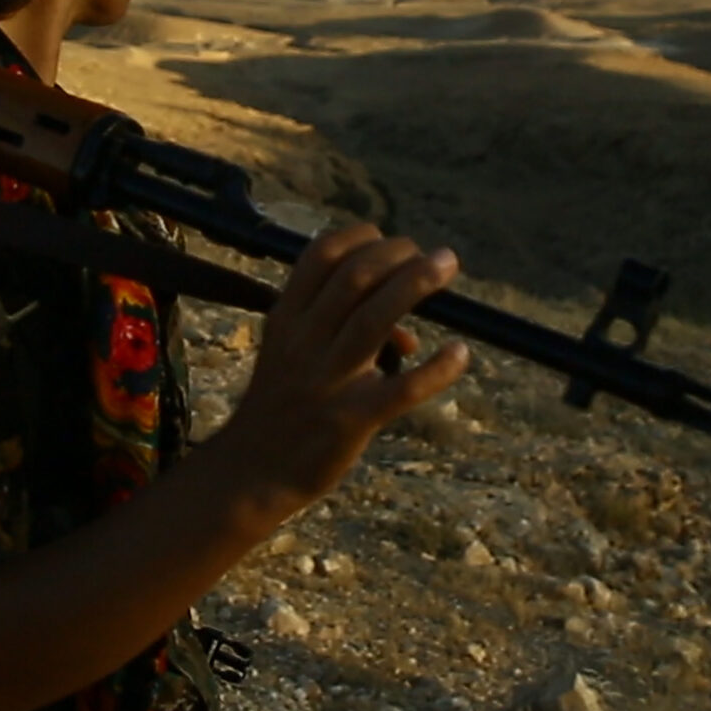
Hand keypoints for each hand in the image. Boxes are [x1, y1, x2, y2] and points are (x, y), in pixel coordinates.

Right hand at [208, 223, 468, 518]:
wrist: (251, 472)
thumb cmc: (282, 406)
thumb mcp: (291, 356)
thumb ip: (338, 332)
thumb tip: (406, 335)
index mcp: (286, 320)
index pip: (320, 257)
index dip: (360, 238)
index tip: (388, 239)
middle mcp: (303, 343)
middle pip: (354, 278)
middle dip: (399, 255)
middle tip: (436, 256)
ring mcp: (326, 381)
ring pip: (375, 319)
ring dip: (416, 283)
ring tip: (447, 264)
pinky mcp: (349, 421)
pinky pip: (401, 389)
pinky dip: (436, 369)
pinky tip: (460, 353)